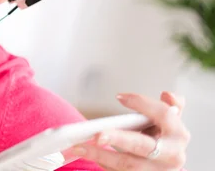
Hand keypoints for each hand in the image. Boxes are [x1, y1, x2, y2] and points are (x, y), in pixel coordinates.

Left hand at [72, 92, 189, 169]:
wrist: (166, 165)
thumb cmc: (164, 138)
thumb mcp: (170, 120)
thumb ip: (171, 105)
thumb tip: (168, 95)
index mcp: (178, 134)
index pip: (162, 115)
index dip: (142, 103)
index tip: (119, 96)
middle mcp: (172, 155)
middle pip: (142, 146)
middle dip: (118, 139)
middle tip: (97, 134)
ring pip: (127, 164)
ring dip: (100, 155)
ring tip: (79, 146)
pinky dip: (103, 164)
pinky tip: (88, 154)